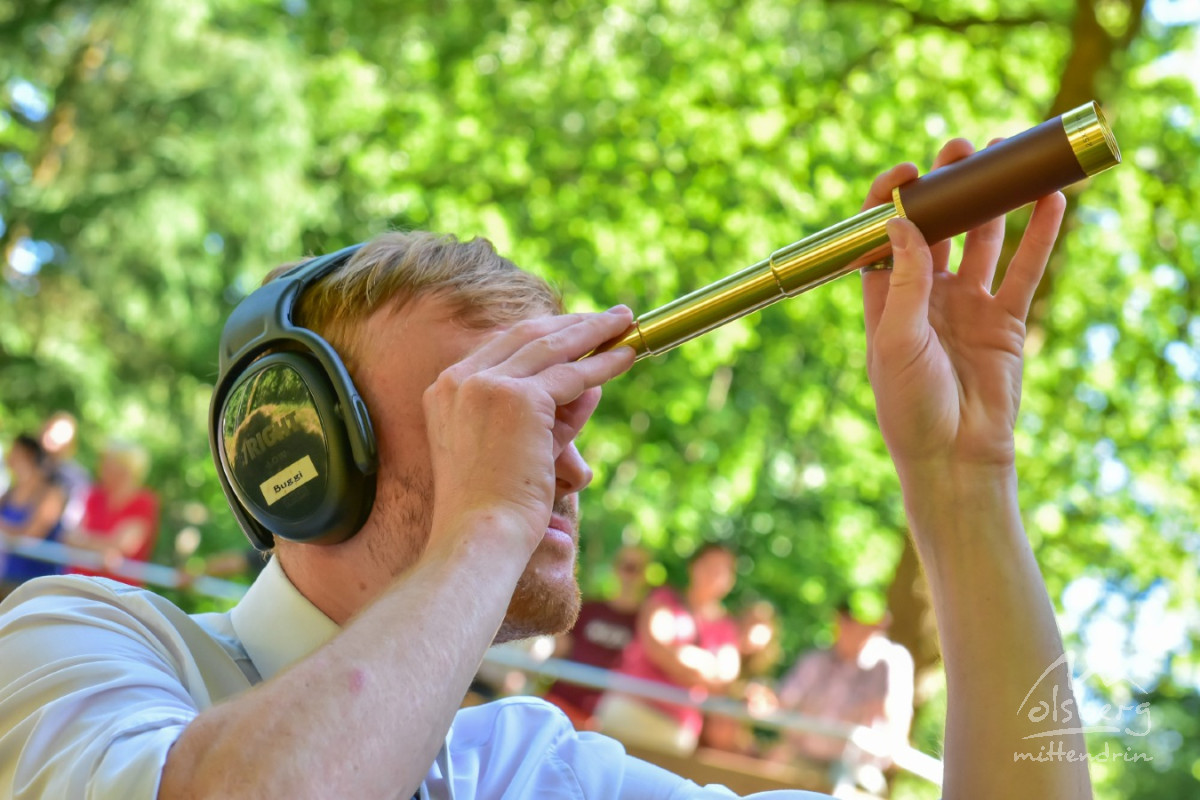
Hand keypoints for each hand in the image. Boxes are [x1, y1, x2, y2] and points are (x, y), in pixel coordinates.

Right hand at [422, 307, 635, 554]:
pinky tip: (627, 355)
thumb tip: (591, 386)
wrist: (480, 535)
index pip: (502, 345)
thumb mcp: (519, 448)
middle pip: (526, 335)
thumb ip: (551, 414)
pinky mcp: (519, 398)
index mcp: (445, 389)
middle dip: (571, 323)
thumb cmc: (494, 507)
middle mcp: (460, 380)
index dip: (543, 333)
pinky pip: (572, 374)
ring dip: (594, 332)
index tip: (574, 329)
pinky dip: (604, 363)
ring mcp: (487, 385)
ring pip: (552, 347)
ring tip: (624, 321)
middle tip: (606, 317)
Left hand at [861, 139, 1065, 474]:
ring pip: (982, 238)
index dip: (891, 199)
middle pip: (936, 226)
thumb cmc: (910, 406)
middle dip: (948, 186)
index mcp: (884, 297)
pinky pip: (1023, 269)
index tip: (907, 171)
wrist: (955, 457)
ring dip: (993, 200)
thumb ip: (902, 282)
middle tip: (960, 147)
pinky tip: (1049, 200)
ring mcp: (965, 304)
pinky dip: (1038, 235)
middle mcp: (924, 295)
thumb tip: (900, 222)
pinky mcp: (1004, 320)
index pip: (883, 235)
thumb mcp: (894, 340)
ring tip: (1005, 154)